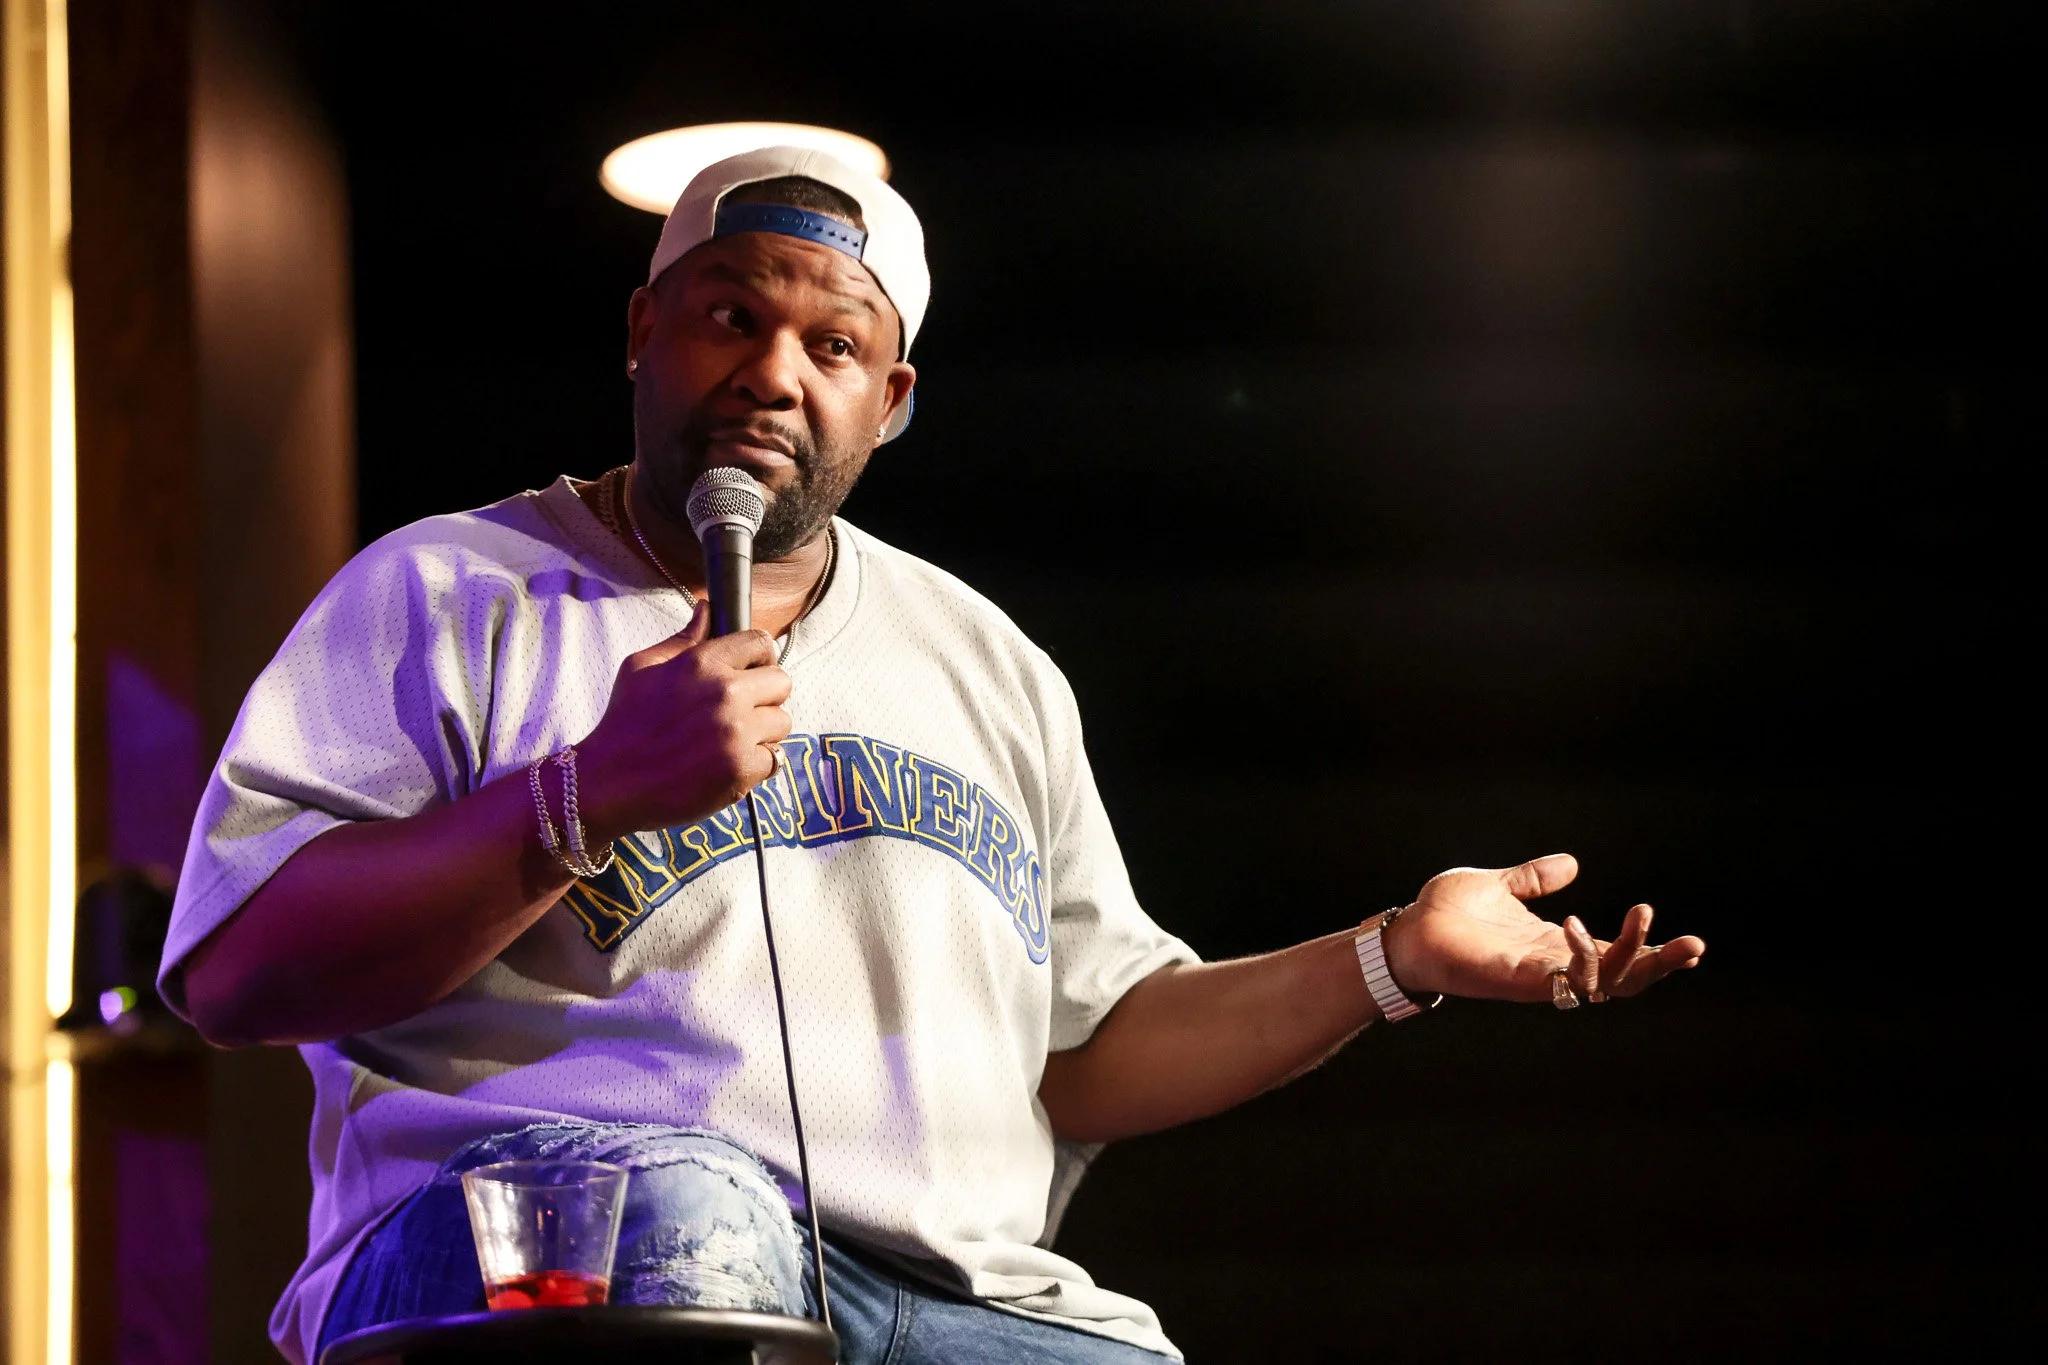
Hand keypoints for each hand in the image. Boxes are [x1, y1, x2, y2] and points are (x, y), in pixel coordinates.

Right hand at [574, 601, 792, 840]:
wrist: (610, 782)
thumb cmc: (623, 723)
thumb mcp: (641, 668)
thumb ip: (683, 639)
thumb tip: (707, 609)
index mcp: (702, 663)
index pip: (760, 642)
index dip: (760, 657)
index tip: (753, 671)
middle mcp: (726, 693)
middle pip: (782, 681)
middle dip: (766, 694)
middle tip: (743, 710)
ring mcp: (736, 732)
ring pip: (782, 722)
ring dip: (763, 731)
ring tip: (732, 740)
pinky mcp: (742, 768)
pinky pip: (775, 759)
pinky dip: (757, 764)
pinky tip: (729, 765)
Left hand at [1380, 854, 1704, 1004]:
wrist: (1405, 930)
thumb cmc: (1446, 912)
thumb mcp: (1499, 884)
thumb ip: (1535, 878)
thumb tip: (1572, 863)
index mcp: (1554, 943)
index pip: (1616, 954)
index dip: (1652, 950)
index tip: (1690, 942)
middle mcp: (1554, 965)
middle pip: (1623, 978)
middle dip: (1661, 964)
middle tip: (1695, 945)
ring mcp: (1538, 977)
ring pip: (1602, 984)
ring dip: (1630, 957)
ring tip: (1644, 919)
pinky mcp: (1516, 981)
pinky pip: (1561, 980)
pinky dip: (1579, 958)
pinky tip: (1580, 928)